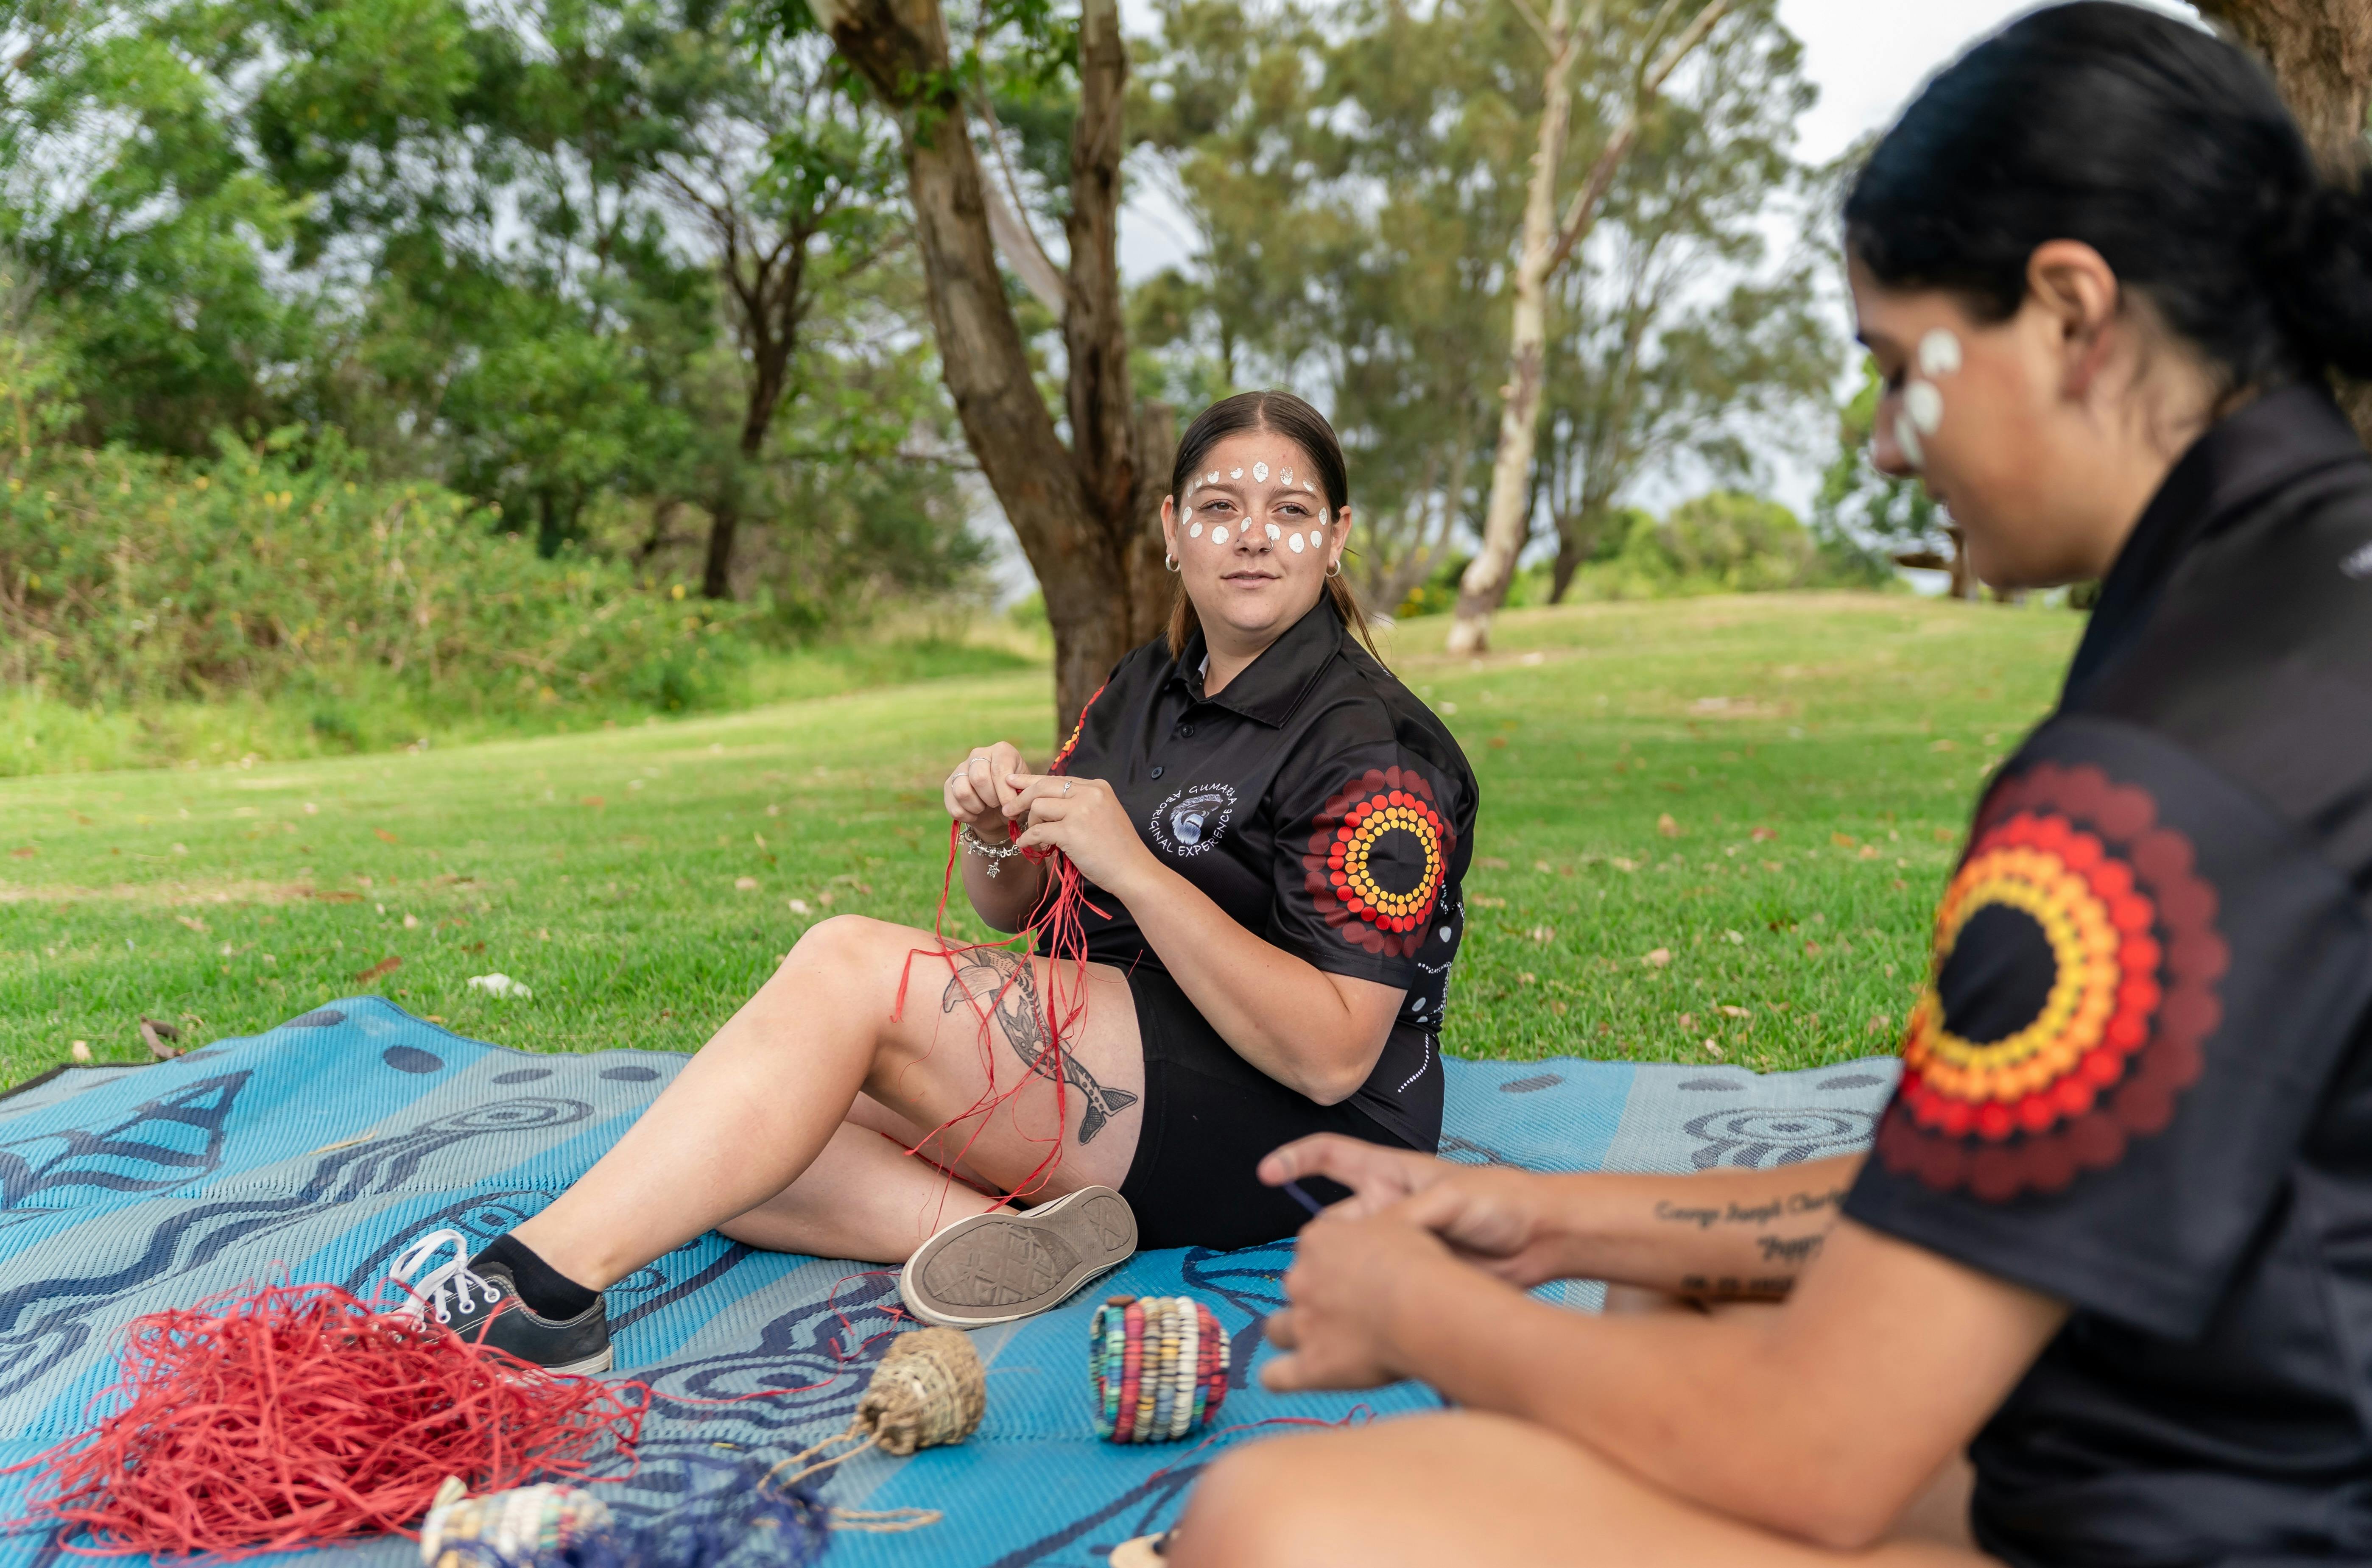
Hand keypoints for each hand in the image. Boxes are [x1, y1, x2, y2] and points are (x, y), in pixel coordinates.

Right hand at [944, 742, 1025, 838]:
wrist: (999, 812)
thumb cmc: (1015, 799)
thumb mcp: (1026, 794)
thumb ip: (1024, 794)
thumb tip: (1011, 803)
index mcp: (1002, 751)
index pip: (999, 770)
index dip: (1005, 794)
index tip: (1011, 808)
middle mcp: (979, 754)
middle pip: (979, 778)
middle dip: (991, 799)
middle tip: (998, 805)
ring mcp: (961, 768)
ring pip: (962, 791)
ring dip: (977, 807)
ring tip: (986, 808)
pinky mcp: (948, 784)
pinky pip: (953, 805)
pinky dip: (967, 816)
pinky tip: (976, 813)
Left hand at [1004, 772, 1154, 892]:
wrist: (1133, 870)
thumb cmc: (1118, 849)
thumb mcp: (1102, 815)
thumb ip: (1079, 804)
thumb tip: (1044, 803)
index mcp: (1097, 787)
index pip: (1057, 779)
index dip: (1032, 780)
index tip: (1013, 781)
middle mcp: (1089, 793)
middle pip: (1043, 787)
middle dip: (1021, 798)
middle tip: (1008, 810)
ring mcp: (1080, 811)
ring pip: (1038, 807)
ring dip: (1031, 823)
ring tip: (1034, 836)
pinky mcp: (1071, 831)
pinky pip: (1038, 831)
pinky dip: (1028, 839)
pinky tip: (1026, 845)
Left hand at [1262, 1209, 1456, 1392]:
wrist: (1424, 1308)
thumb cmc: (1419, 1264)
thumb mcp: (1397, 1225)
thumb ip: (1372, 1230)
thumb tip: (1373, 1239)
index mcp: (1318, 1240)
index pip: (1310, 1247)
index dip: (1332, 1261)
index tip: (1357, 1272)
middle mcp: (1301, 1279)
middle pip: (1295, 1285)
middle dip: (1315, 1296)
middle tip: (1351, 1309)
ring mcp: (1303, 1324)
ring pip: (1276, 1329)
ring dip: (1293, 1333)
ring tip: (1322, 1343)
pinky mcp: (1311, 1365)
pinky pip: (1275, 1377)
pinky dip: (1280, 1377)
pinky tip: (1291, 1377)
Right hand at [1267, 1137, 1575, 1287]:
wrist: (1539, 1239)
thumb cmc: (1500, 1201)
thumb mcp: (1452, 1198)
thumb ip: (1409, 1216)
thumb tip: (1370, 1241)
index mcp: (1390, 1174)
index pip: (1330, 1156)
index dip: (1295, 1160)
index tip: (1265, 1174)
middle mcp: (1384, 1209)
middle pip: (1330, 1225)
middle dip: (1322, 1247)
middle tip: (1333, 1270)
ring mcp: (1394, 1244)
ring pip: (1345, 1262)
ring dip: (1339, 1277)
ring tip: (1347, 1299)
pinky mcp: (1407, 1276)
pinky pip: (1371, 1287)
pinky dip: (1360, 1300)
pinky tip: (1357, 1317)